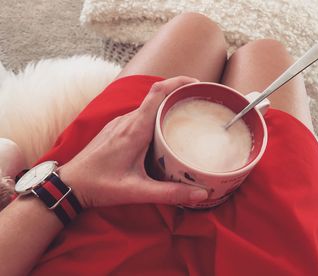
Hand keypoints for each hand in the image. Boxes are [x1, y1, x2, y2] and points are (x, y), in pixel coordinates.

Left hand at [58, 76, 207, 207]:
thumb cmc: (100, 185)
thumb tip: (201, 194)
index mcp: (134, 129)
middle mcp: (127, 120)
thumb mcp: (137, 190)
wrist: (69, 184)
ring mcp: (119, 123)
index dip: (178, 82)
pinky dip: (154, 117)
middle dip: (178, 95)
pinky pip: (139, 116)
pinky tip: (161, 131)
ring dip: (166, 106)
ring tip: (185, 117)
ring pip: (147, 107)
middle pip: (156, 97)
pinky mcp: (115, 130)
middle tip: (199, 104)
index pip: (158, 93)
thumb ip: (169, 192)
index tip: (197, 84)